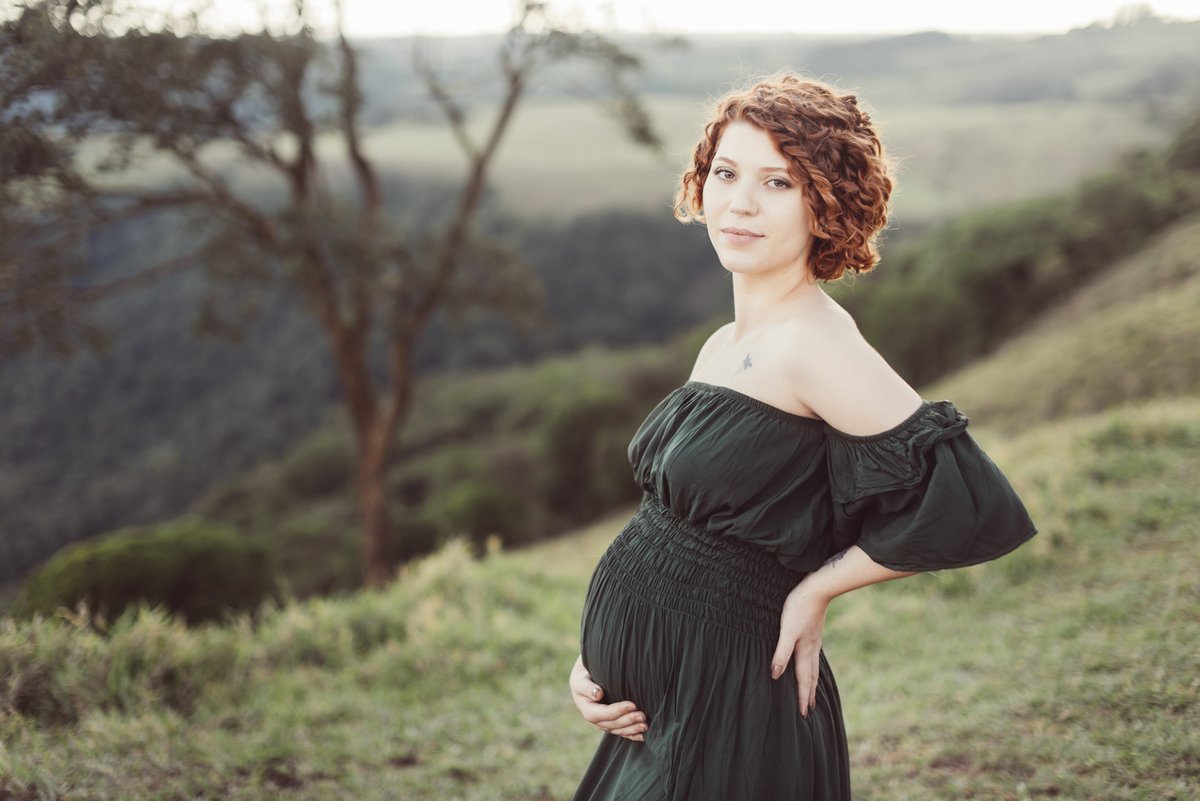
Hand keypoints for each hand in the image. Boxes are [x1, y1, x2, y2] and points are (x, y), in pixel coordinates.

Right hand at [569, 655, 646, 741]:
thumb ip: (588, 687)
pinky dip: (634, 735)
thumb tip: (598, 694)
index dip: (619, 710)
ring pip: (621, 730)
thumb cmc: (584, 678)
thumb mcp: (582, 680)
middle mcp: (597, 721)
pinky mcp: (613, 726)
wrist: (585, 683)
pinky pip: (624, 733)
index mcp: (589, 711)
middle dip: (630, 720)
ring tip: (646, 726)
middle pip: (615, 724)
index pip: (605, 713)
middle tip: (644, 716)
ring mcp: (605, 725)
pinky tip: (644, 735)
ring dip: (634, 729)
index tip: (633, 704)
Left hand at [770, 580, 829, 717]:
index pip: (803, 680)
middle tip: (809, 710)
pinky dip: (812, 667)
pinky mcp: (814, 632)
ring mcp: (814, 641)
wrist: (818, 589)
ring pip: (814, 667)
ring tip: (813, 692)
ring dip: (812, 682)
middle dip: (809, 694)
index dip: (802, 697)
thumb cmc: (799, 608)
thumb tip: (776, 675)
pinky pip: (813, 656)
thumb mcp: (787, 631)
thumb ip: (781, 653)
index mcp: (804, 651)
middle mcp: (812, 649)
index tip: (802, 715)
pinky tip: (810, 662)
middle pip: (811, 677)